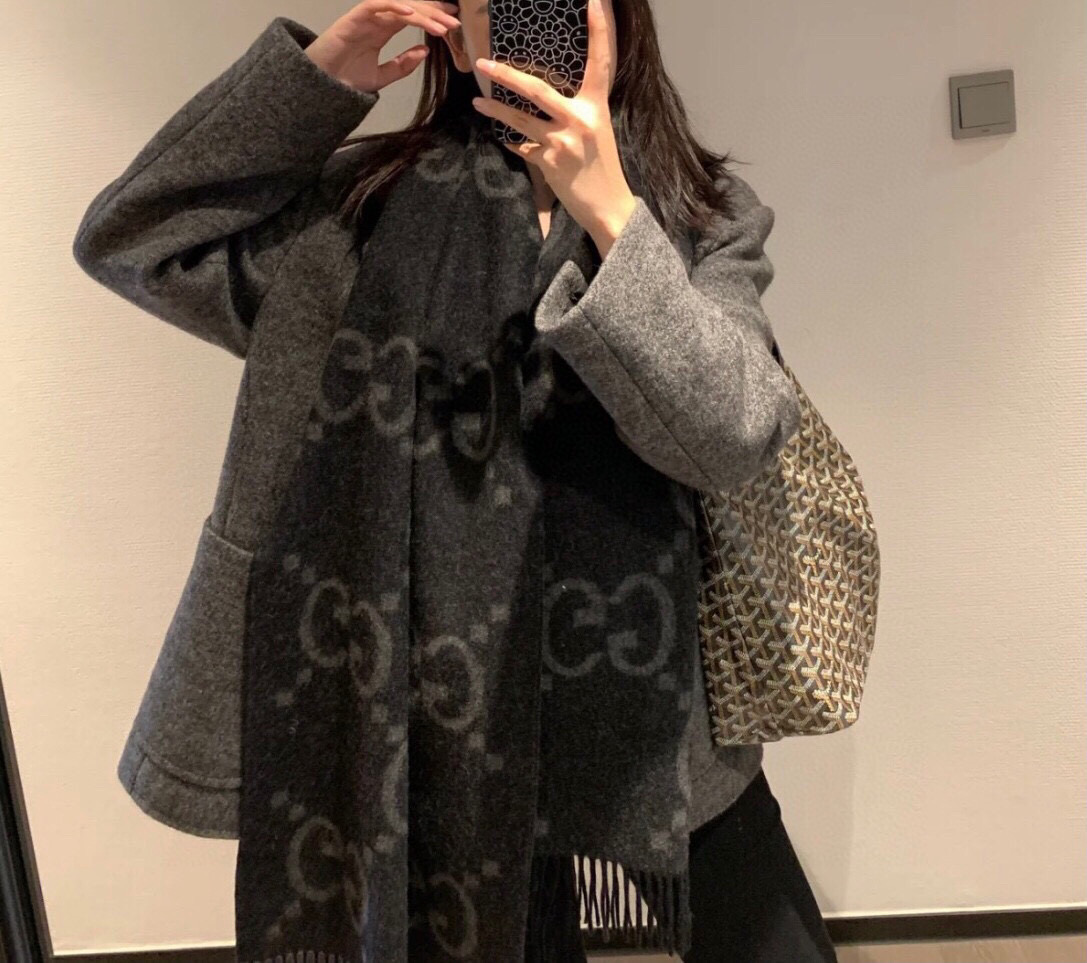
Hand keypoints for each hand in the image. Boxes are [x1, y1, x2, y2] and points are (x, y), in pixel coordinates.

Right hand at [305, 0, 460, 92]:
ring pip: (398, 6)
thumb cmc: (345, 78)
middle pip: (410, 8)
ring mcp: (366, 17)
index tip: (453, 23)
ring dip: (421, 13)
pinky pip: (375, 6)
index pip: (413, 16)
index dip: (433, 17)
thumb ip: (402, 65)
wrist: (323, 87)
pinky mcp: (354, 18)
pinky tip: (411, 13)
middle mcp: (377, 20)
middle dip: (433, 13)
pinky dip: (394, 6)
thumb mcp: (381, 77)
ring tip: (441, 25)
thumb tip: (425, 52)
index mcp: (384, 30)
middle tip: (454, 22)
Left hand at [470, 0, 637, 253]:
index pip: (601, 61)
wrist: (609, 208)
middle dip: (506, 75)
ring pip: (519, 119)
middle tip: (484, 62)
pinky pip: (521, 147)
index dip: (598, 30)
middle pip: (536, 89)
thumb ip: (578, 110)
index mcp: (597, 107)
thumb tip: (550, 95)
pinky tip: (503, 140)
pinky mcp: (549, 162)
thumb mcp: (597, 132)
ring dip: (495, 110)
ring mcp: (563, 141)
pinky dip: (512, 144)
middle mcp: (580, 119)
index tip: (594, 1)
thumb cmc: (602, 168)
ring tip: (478, 102)